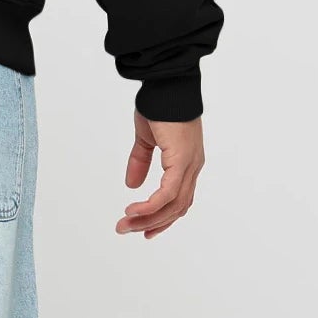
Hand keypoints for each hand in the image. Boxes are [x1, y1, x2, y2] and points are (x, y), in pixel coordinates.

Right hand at [117, 112, 204, 239]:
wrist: (166, 86)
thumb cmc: (159, 106)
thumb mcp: (146, 139)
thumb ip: (140, 161)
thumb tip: (131, 185)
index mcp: (187, 162)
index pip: (179, 199)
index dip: (163, 218)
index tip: (144, 231)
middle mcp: (192, 167)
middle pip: (176, 208)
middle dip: (151, 223)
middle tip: (127, 230)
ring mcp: (189, 165)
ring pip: (172, 205)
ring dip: (147, 218)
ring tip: (125, 224)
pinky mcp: (181, 161)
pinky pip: (168, 193)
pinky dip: (150, 206)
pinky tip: (133, 210)